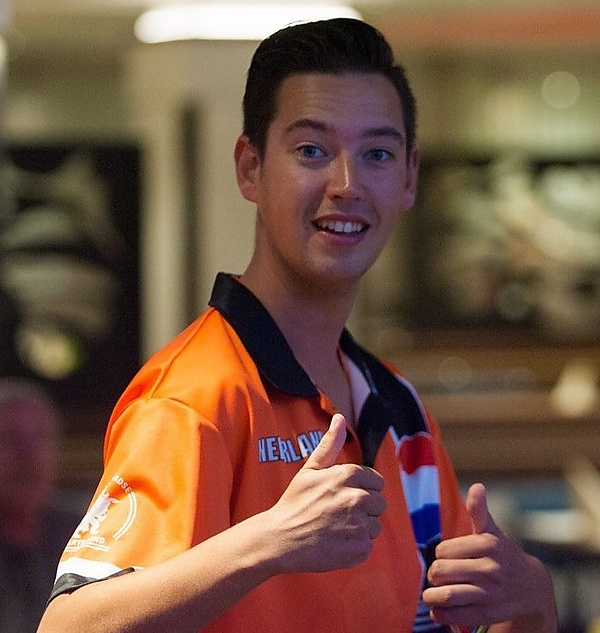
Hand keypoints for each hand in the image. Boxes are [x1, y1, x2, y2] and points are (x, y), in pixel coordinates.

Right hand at [263, 413, 385, 573]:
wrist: (280, 539)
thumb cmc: (294, 503)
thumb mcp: (310, 469)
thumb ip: (330, 444)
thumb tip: (339, 418)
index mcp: (348, 475)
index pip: (376, 482)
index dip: (361, 489)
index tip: (342, 497)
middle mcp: (357, 497)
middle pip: (379, 504)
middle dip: (363, 509)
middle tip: (337, 514)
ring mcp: (360, 524)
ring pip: (375, 526)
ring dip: (359, 529)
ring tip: (334, 529)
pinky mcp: (359, 548)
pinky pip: (368, 546)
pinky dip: (354, 547)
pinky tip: (335, 543)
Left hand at [423, 483, 556, 631]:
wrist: (532, 588)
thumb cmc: (502, 554)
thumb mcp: (492, 531)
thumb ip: (479, 510)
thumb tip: (477, 486)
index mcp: (487, 544)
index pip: (442, 550)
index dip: (440, 555)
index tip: (447, 557)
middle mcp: (490, 569)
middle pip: (440, 571)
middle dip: (433, 574)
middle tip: (437, 576)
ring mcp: (489, 593)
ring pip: (445, 595)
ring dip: (431, 596)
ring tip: (431, 594)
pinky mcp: (488, 613)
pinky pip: (454, 616)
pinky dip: (440, 614)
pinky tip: (440, 609)